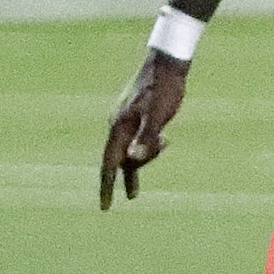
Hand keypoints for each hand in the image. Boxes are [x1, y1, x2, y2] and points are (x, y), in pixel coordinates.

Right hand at [99, 51, 190, 207]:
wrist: (167, 65)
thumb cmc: (164, 90)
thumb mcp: (158, 116)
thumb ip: (145, 139)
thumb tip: (132, 160)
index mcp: (119, 128)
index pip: (109, 165)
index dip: (107, 187)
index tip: (105, 208)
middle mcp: (118, 126)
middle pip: (121, 160)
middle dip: (131, 174)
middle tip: (141, 184)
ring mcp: (126, 121)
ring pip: (131, 150)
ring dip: (146, 156)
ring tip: (166, 141)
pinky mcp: (137, 116)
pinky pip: (138, 140)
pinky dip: (149, 146)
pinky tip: (163, 141)